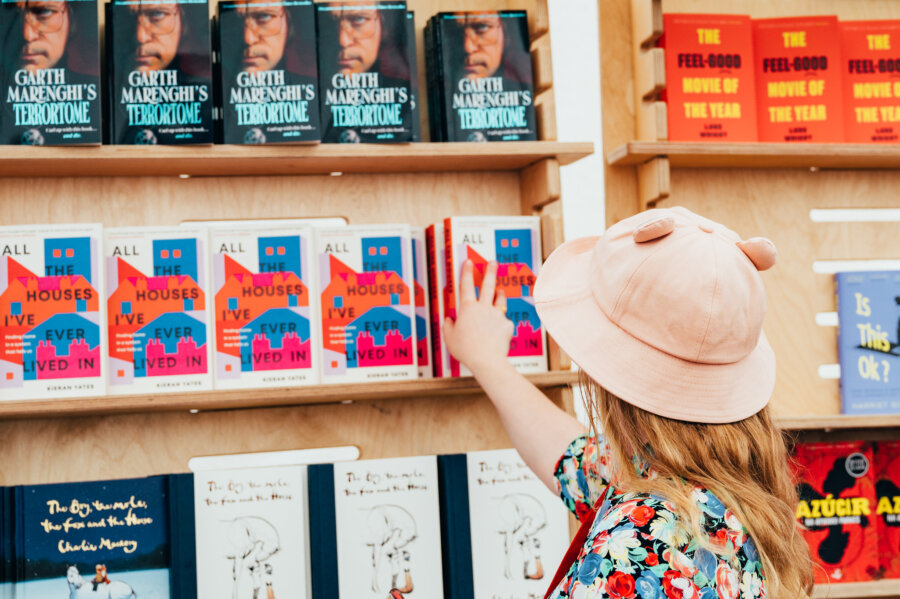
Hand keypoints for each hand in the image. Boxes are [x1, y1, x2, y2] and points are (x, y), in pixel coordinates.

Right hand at [443, 260, 512, 375]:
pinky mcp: (507, 324)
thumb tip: (449, 319)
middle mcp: (484, 308)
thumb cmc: (466, 350)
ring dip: (499, 293)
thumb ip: (448, 326)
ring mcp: (497, 315)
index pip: (466, 285)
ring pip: (499, 299)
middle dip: (490, 271)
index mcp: (468, 309)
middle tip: (492, 262)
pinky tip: (498, 331)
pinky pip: (504, 321)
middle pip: (487, 285)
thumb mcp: (449, 338)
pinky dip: (501, 323)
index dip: (466, 272)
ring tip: (499, 290)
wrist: (486, 360)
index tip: (469, 262)